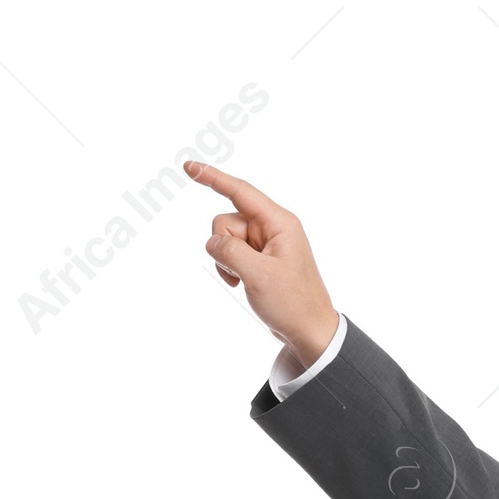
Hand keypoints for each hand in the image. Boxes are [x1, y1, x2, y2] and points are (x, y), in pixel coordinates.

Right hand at [185, 164, 339, 367]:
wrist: (309, 332)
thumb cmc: (293, 304)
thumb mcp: (259, 276)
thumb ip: (230, 251)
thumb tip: (213, 242)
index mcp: (279, 223)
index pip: (240, 191)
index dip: (213, 178)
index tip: (189, 166)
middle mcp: (271, 228)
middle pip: (227, 220)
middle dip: (224, 245)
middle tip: (241, 272)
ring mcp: (264, 244)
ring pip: (225, 239)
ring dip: (226, 261)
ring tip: (244, 281)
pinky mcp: (258, 259)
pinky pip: (230, 253)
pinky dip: (229, 268)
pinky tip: (241, 284)